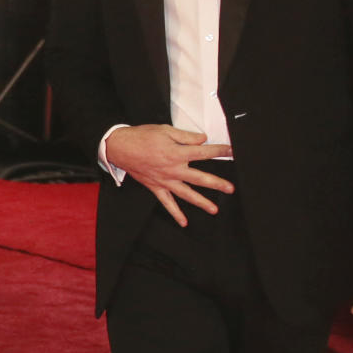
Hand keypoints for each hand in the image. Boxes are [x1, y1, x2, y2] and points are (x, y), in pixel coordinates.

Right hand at [106, 124, 233, 226]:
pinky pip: (167, 203)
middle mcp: (173, 169)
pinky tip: (184, 222)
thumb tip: (203, 139)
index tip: (231, 151)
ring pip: (186, 194)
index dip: (220, 151)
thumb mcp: (165, 130)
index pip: (204, 153)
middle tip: (230, 189)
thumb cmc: (142, 137)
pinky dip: (175, 213)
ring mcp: (165, 180)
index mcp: (177, 153)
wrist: (120, 147)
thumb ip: (186, 136)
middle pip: (200, 178)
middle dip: (217, 184)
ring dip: (201, 202)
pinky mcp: (156, 187)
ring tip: (214, 210)